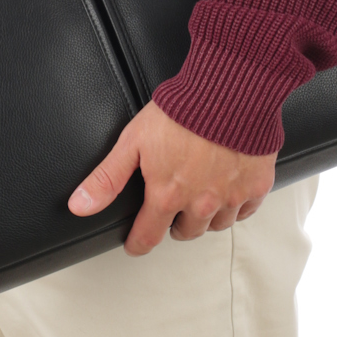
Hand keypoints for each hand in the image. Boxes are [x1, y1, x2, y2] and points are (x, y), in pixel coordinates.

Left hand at [68, 101, 275, 255]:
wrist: (229, 92)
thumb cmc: (183, 110)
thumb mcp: (133, 141)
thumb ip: (108, 178)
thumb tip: (79, 206)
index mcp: (167, 195)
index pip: (148, 235)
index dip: (138, 243)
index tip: (135, 244)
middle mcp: (200, 203)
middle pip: (184, 233)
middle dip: (173, 225)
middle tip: (169, 211)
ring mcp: (230, 197)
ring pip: (215, 224)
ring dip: (205, 217)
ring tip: (198, 199)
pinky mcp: (256, 186)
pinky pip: (245, 210)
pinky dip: (236, 205)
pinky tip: (228, 190)